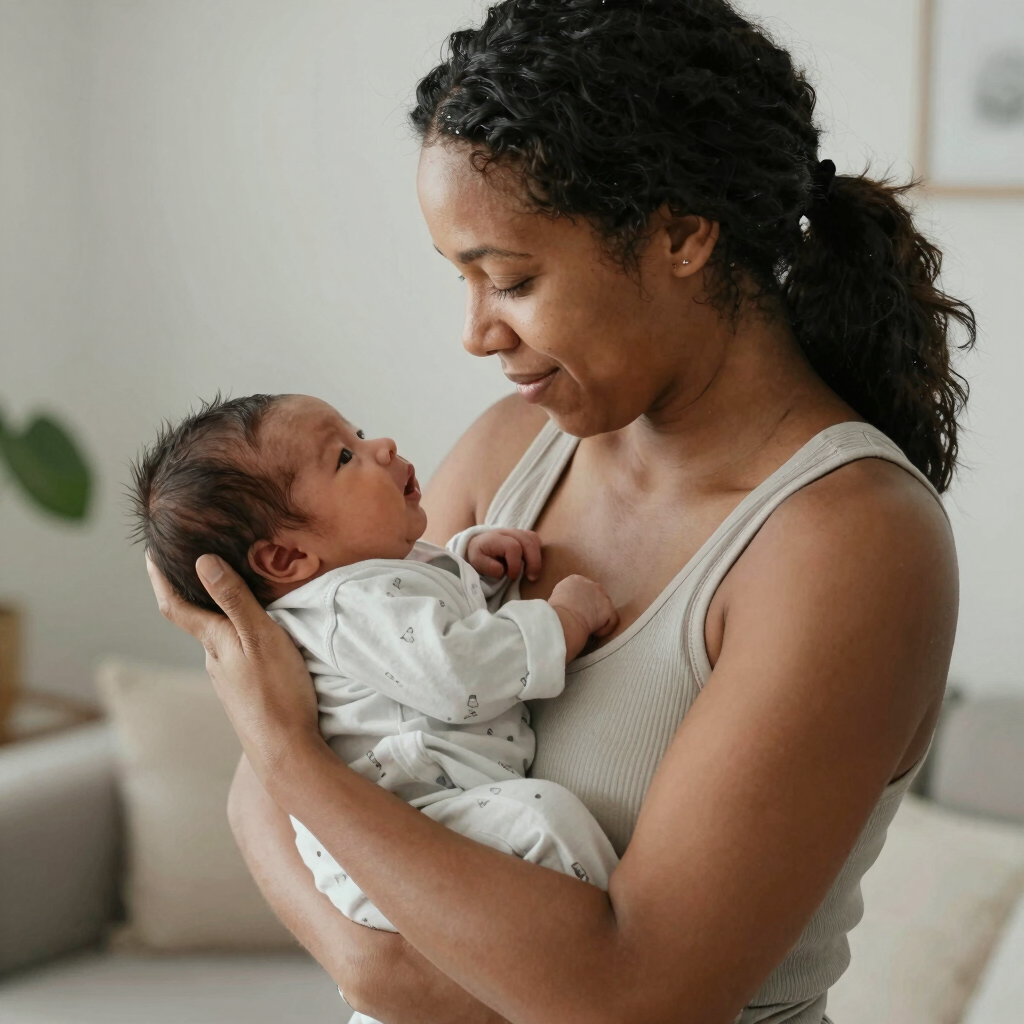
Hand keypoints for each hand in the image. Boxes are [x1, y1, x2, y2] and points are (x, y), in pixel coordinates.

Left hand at [146, 552, 321, 786]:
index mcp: (214, 642)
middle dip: (194, 595)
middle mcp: (214, 660)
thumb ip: (234, 599)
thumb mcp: (260, 636)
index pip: (177, 606)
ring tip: (233, 596)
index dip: (160, 579)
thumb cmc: (277, 691)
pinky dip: (237, 638)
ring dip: (219, 617)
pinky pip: (235, 656)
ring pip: (218, 641)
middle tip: (199, 565)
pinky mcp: (245, 694)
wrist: (285, 750)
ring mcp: (229, 680)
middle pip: (198, 622)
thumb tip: (202, 561)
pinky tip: (255, 638)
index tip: (150, 555)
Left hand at [465, 528, 541, 581]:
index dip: (515, 564)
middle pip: (528, 542)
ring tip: (533, 573)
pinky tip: (532, 563)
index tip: (511, 577)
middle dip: (533, 562)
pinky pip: (535, 539)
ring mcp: (516, 531)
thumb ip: (487, 566)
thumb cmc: (479, 554)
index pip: (513, 547)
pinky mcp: (522, 534)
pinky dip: (537, 551)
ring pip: (533, 539)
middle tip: (531, 577)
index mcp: (495, 538)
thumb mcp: (476, 562)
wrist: (477, 543)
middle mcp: (507, 532)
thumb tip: (502, 570)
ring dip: (537, 557)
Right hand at [548, 575, 618, 660]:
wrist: (563, 620)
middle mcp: (590, 583)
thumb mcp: (555, 599)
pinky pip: (612, 620)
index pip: (582, 589)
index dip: (580, 602)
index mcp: (574, 580)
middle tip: (583, 620)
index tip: (575, 612)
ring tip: (589, 628)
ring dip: (598, 618)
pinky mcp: (609, 608)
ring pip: (604, 607)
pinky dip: (605, 628)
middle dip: (591, 608)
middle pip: (595, 596)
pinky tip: (595, 633)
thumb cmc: (553, 613)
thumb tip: (566, 607)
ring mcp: (602, 595)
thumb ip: (564, 597)